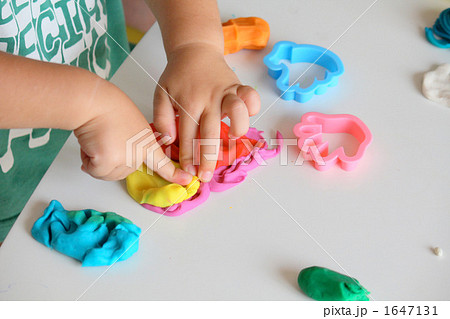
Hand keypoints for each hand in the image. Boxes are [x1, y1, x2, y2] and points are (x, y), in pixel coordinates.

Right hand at [74, 78, 192, 183]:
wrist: (95, 103)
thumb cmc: (110, 108)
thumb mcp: (134, 125)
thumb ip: (134, 143)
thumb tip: (119, 156)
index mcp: (147, 143)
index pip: (163, 162)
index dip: (174, 174)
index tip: (187, 180)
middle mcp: (138, 153)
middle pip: (124, 171)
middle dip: (110, 161)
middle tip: (106, 140)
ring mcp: (124, 159)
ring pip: (107, 174)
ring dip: (97, 161)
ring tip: (98, 139)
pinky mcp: (107, 162)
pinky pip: (94, 170)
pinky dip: (87, 160)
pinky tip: (91, 143)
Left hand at [153, 43, 260, 181]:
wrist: (194, 49)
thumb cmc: (178, 75)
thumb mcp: (161, 93)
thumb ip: (161, 117)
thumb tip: (168, 140)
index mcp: (188, 102)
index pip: (188, 135)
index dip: (189, 156)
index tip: (189, 172)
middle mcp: (208, 99)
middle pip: (210, 132)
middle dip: (208, 158)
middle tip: (206, 175)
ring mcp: (225, 91)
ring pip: (237, 111)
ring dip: (237, 128)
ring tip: (232, 140)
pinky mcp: (238, 85)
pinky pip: (251, 97)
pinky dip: (252, 108)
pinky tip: (245, 118)